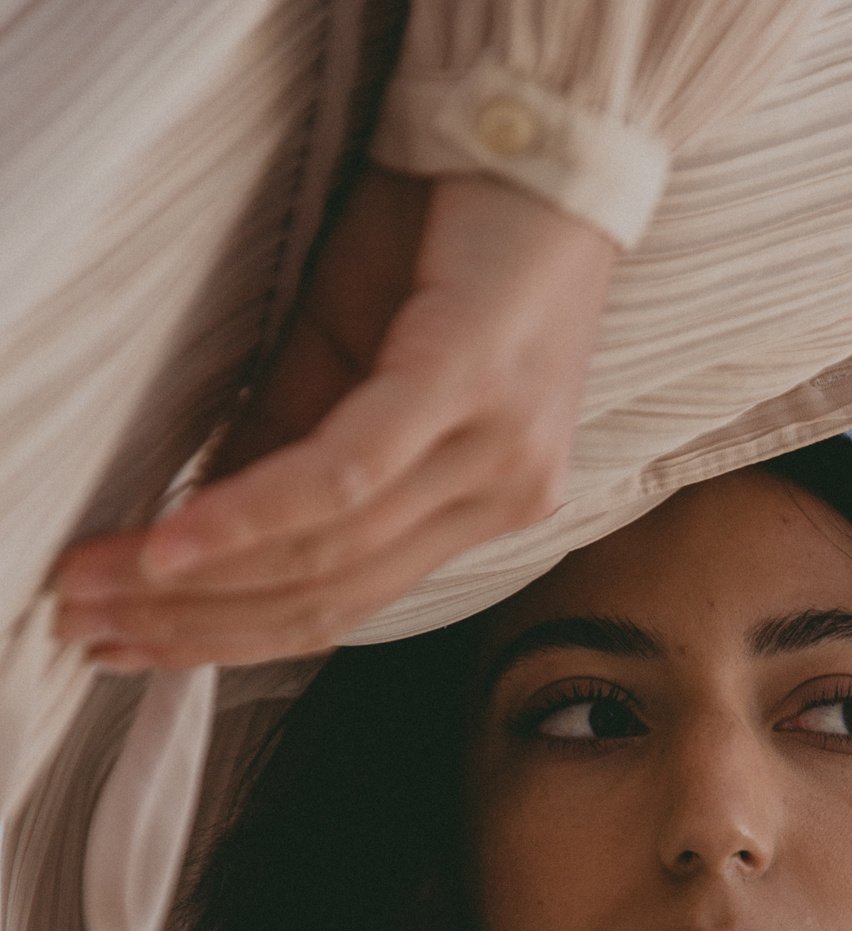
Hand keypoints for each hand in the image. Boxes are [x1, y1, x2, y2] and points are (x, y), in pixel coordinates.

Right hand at [53, 169, 614, 668]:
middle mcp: (500, 501)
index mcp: (480, 507)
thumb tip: (194, 536)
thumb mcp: (349, 357)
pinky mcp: (472, 392)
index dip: (228, 636)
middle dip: (196, 624)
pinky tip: (178, 540)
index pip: (342, 602)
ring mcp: (497, 457)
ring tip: (105, 587)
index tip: (129, 646)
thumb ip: (284, 450)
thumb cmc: (444, 242)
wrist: (537, 138)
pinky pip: (347, 478)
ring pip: (329, 554)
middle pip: (328, 596)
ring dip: (200, 579)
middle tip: (90, 629)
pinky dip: (253, 514)